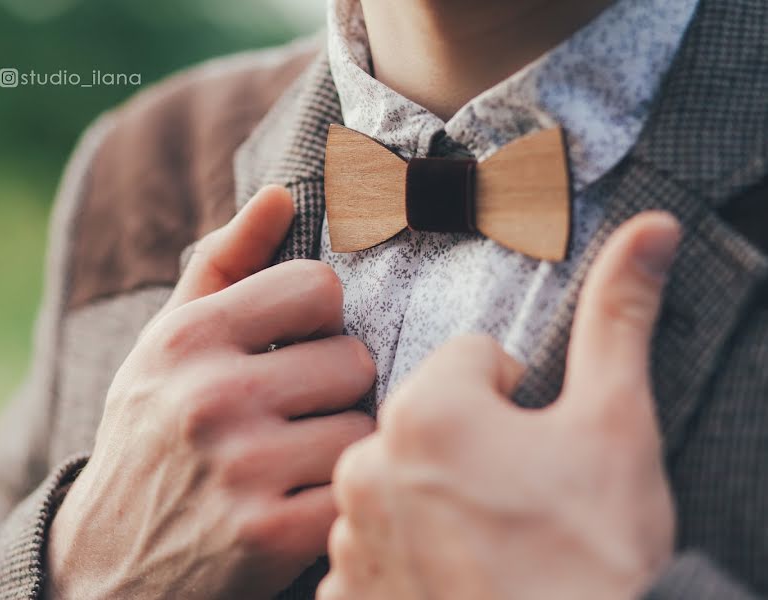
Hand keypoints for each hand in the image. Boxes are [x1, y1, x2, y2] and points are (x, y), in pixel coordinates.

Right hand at [46, 186, 376, 598]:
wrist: (106, 560)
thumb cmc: (151, 433)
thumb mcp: (166, 344)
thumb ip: (225, 262)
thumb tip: (283, 194)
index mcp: (189, 337)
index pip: (319, 287)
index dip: (317, 318)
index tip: (295, 347)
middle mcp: (212, 396)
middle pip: (352, 358)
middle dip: (332, 386)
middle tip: (295, 413)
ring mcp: (242, 469)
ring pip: (362, 427)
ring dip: (339, 444)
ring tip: (297, 459)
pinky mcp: (269, 536)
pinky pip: (355, 489)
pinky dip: (338, 497)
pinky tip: (301, 501)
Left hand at [319, 212, 680, 599]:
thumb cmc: (589, 559)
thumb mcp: (615, 428)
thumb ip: (617, 320)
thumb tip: (649, 230)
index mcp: (428, 410)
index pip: (474, 359)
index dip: (519, 396)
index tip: (538, 441)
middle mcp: (368, 465)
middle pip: (428, 422)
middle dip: (472, 446)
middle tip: (520, 500)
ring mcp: (350, 537)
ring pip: (397, 484)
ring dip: (435, 502)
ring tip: (489, 546)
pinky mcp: (343, 598)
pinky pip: (373, 551)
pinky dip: (406, 560)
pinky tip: (451, 581)